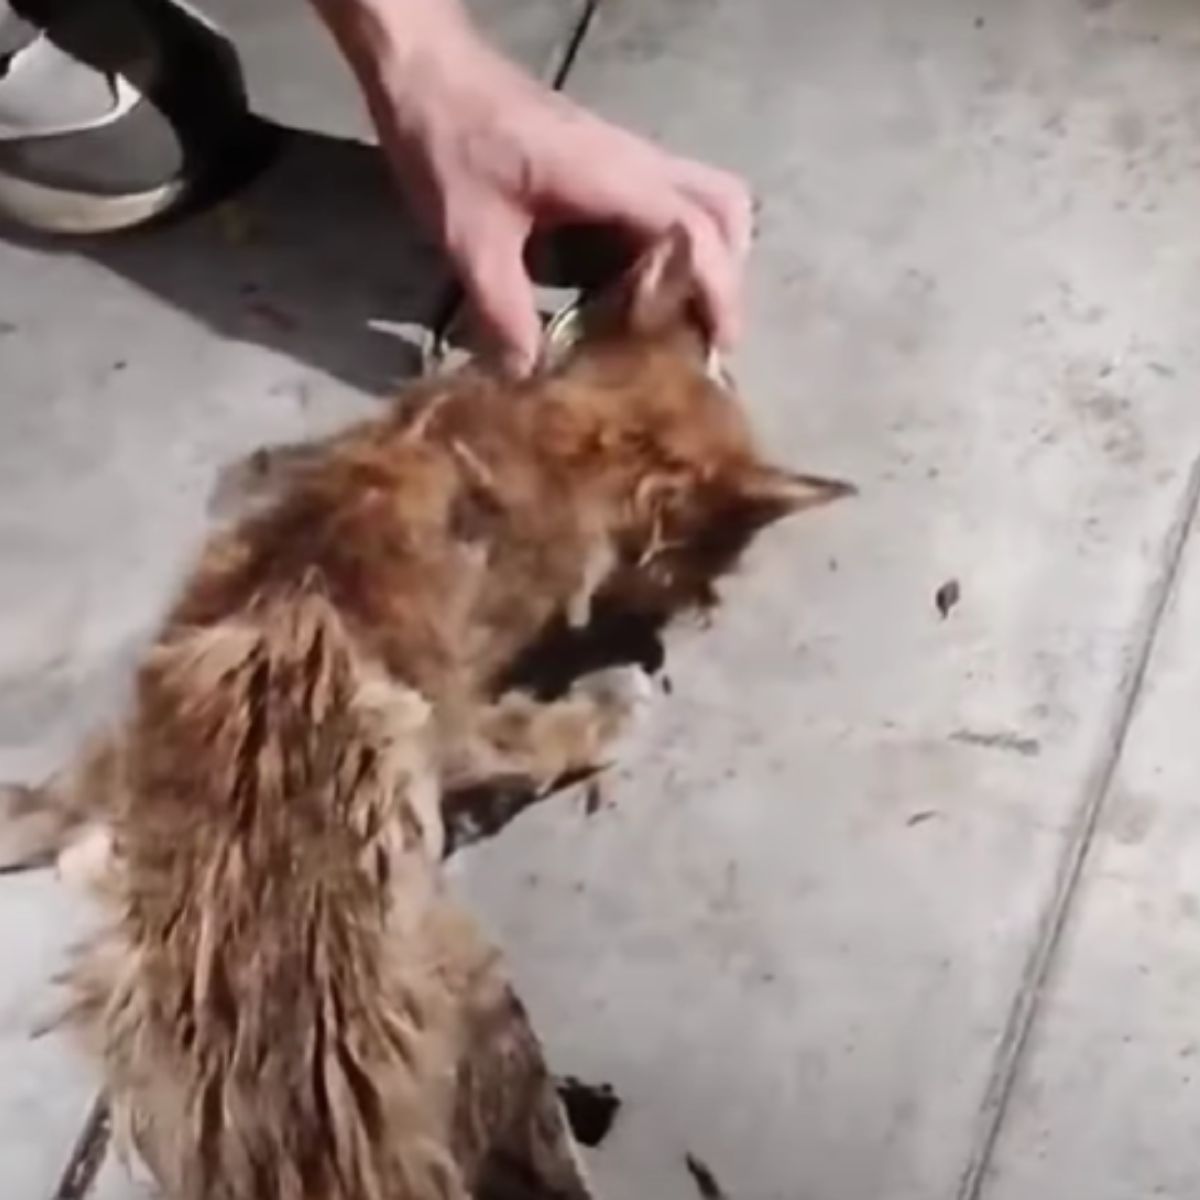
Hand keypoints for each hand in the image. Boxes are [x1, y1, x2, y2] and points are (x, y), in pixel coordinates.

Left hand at [323, 2, 751, 373]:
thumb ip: (503, 310)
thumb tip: (529, 374)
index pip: (696, 231)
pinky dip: (673, 242)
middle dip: (725, 275)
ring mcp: (625, 155)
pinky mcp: (606, 158)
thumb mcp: (469, 238)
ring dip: (706, 255)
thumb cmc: (449, 144)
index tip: (717, 347)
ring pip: (704, 196)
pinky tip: (634, 285)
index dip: (717, 291)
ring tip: (674, 314)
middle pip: (723, 208)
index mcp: (613, 177)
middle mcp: (635, 161)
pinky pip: (668, 198)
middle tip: (698, 333)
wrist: (427, 72)